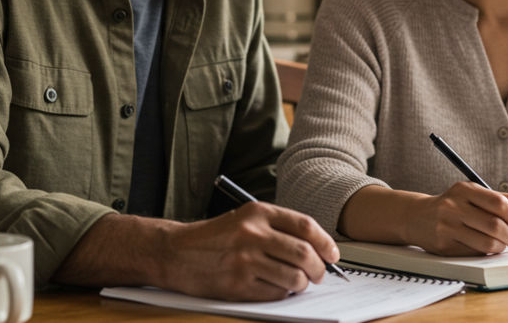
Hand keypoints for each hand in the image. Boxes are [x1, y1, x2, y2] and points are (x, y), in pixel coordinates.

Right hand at [166, 201, 338, 300]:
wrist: (175, 253)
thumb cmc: (214, 237)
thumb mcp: (245, 219)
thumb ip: (278, 228)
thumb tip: (316, 248)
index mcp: (257, 213)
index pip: (305, 226)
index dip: (326, 242)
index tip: (333, 254)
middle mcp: (252, 234)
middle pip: (304, 253)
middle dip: (319, 268)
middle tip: (320, 274)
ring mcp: (244, 260)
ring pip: (294, 277)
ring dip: (303, 284)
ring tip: (299, 282)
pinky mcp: (237, 284)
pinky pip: (276, 293)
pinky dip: (283, 293)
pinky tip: (277, 287)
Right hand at [407, 181, 507, 255]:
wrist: (417, 216)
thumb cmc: (452, 205)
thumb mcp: (473, 194)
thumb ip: (502, 200)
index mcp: (463, 190)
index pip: (498, 203)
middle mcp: (453, 207)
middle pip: (494, 225)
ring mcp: (447, 227)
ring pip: (486, 242)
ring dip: (502, 246)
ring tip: (504, 243)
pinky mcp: (444, 246)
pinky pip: (474, 253)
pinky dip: (488, 252)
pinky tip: (488, 247)